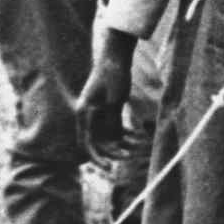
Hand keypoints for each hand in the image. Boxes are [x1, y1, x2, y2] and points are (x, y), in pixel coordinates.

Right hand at [77, 28, 138, 163]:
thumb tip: (115, 140)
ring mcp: (99, 114)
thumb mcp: (115, 98)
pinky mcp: (110, 111)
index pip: (86, 142)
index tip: (108, 167)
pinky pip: (116, 129)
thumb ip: (113, 119)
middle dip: (114, 151)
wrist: (116, 56)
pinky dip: (127, 134)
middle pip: (99, 143)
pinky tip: (139, 136)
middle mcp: (90, 116)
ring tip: (139, 145)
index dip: (96, 157)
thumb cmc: (113, 74)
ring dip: (123, 143)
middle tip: (130, 155)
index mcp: (84, 113)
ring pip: (110, 137)